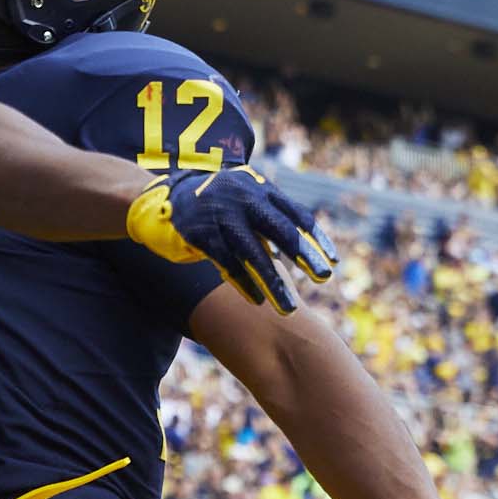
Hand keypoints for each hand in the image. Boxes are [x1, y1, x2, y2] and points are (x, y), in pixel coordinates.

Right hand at [128, 168, 334, 312]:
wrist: (164, 199)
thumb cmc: (215, 205)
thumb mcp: (245, 200)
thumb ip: (271, 219)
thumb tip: (304, 249)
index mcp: (260, 190)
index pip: (296, 214)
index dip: (316, 238)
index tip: (333, 261)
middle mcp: (244, 199)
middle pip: (281, 230)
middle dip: (304, 255)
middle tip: (323, 277)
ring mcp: (221, 216)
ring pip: (253, 254)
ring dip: (273, 283)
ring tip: (289, 308)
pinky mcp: (200, 235)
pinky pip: (227, 264)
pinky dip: (243, 284)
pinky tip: (257, 301)